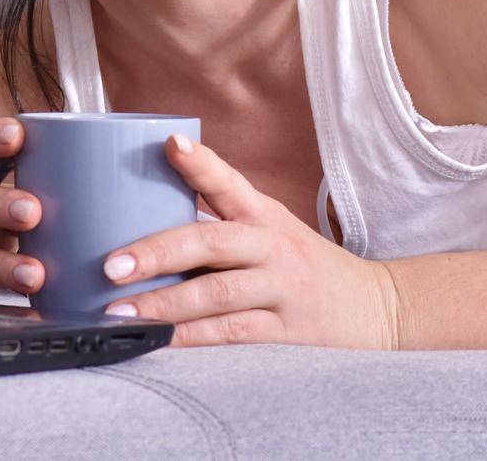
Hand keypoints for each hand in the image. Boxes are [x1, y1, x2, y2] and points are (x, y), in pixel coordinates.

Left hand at [96, 133, 400, 348]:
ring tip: (121, 310)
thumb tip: (141, 206)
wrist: (374, 306)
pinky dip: (191, 337)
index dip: (201, 163)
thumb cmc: (303, 263)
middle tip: (111, 264)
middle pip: (213, 242)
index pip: (230, 182)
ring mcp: (282, 289)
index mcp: (264, 214)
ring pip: (218, 294)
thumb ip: (217, 219)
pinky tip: (158, 340)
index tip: (169, 145)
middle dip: (158, 252)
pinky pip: (232, 334)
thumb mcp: (269, 228)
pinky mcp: (286, 331)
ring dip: (165, 304)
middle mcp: (273, 246)